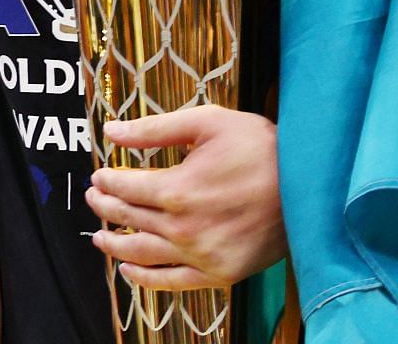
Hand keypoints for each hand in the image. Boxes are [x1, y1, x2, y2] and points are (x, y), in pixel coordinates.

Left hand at [86, 107, 285, 288]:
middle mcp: (184, 228)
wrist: (310, 186)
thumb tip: (111, 132)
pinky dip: (145, 279)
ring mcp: (202, 255)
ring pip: (142, 254)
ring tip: (100, 238)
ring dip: (115, 245)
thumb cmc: (260, 148)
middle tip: (95, 199)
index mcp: (176, 190)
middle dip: (105, 207)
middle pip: (128, 219)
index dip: (105, 181)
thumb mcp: (207, 123)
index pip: (123, 187)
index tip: (98, 177)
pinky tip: (128, 271)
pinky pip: (173, 282)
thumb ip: (154, 129)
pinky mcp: (221, 273)